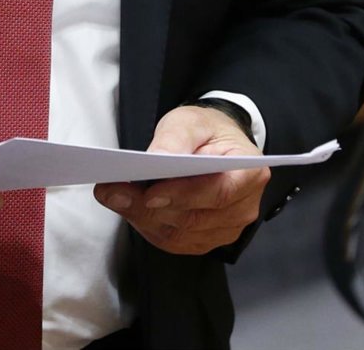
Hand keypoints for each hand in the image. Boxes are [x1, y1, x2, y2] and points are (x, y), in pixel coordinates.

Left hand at [92, 104, 269, 254]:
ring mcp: (226, 228)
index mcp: (249, 173)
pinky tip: (128, 207)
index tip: (150, 192)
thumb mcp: (191, 121)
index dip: (184, 195)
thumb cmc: (206, 131)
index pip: (219, 192)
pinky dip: (147, 226)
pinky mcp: (205, 239)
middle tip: (114, 191)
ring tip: (114, 196)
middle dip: (150, 207)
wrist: (213, 144)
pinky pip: (174, 241)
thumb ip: (176, 140)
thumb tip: (158, 159)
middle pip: (195, 218)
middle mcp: (243, 207)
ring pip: (180, 234)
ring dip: (143, 217)